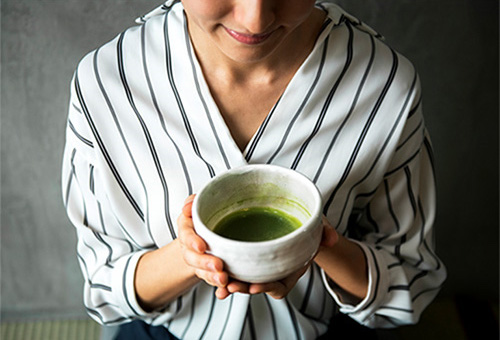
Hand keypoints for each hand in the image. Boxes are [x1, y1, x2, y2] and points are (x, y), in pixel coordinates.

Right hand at [177, 195, 228, 289]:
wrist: (211, 232)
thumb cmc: (207, 215)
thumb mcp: (200, 204)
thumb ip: (193, 202)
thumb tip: (189, 206)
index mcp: (187, 229)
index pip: (186, 235)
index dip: (192, 241)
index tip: (201, 247)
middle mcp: (190, 247)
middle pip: (192, 257)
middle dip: (204, 263)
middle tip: (218, 266)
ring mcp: (200, 261)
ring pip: (202, 272)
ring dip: (212, 277)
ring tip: (224, 280)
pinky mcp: (210, 271)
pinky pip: (212, 280)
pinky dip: (219, 287)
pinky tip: (226, 289)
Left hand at [215, 217, 338, 299]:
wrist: (297, 222)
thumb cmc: (307, 225)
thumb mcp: (318, 226)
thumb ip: (325, 231)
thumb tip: (331, 238)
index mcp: (290, 268)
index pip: (280, 285)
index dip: (268, 287)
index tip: (256, 286)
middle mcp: (274, 272)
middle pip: (257, 285)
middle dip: (244, 287)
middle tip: (231, 285)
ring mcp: (259, 267)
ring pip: (243, 280)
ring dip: (230, 283)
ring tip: (220, 284)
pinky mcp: (246, 259)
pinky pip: (234, 269)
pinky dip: (222, 273)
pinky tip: (210, 273)